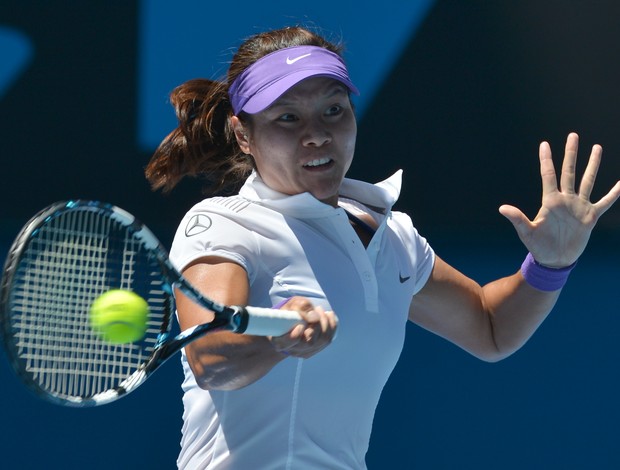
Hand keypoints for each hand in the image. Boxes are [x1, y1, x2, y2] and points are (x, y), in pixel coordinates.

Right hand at [269, 296, 337, 358]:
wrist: (292, 321)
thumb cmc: (289, 311)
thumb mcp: (291, 305)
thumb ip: (300, 308)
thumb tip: (314, 318)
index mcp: (280, 340)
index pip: (287, 343)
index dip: (295, 336)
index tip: (300, 325)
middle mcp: (292, 350)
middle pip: (309, 343)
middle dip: (317, 324)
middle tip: (316, 309)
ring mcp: (305, 352)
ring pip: (322, 341)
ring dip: (325, 323)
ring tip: (320, 310)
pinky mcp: (316, 350)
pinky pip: (328, 340)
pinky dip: (331, 326)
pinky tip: (328, 315)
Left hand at [499, 132, 619, 266]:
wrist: (555, 260)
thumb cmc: (538, 246)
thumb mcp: (527, 232)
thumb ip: (517, 219)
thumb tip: (502, 208)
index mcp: (550, 201)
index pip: (549, 175)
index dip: (546, 159)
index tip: (544, 144)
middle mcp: (565, 199)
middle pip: (569, 171)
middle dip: (571, 153)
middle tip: (572, 135)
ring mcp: (579, 206)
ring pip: (587, 181)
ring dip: (592, 165)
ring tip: (597, 148)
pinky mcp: (590, 217)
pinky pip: (605, 202)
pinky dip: (614, 193)